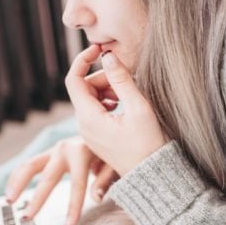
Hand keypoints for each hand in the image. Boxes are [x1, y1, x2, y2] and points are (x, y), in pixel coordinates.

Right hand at [4, 136, 118, 224]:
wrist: (108, 130)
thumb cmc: (113, 151)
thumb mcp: (115, 163)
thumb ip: (106, 179)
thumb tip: (96, 198)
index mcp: (84, 151)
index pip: (77, 184)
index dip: (73, 206)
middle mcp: (65, 149)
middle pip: (48, 177)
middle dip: (37, 199)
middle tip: (27, 217)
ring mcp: (54, 150)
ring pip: (30, 166)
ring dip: (17, 184)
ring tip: (9, 202)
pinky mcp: (49, 153)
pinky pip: (29, 166)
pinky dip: (18, 178)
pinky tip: (11, 193)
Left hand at [65, 45, 166, 175]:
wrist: (151, 175)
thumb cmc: (148, 144)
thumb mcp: (138, 108)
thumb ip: (122, 79)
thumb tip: (107, 56)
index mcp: (89, 117)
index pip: (74, 79)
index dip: (83, 60)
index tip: (100, 49)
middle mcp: (83, 125)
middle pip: (84, 88)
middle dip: (103, 78)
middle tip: (127, 80)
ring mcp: (89, 132)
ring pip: (90, 99)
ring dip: (107, 90)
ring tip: (128, 96)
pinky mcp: (97, 136)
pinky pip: (95, 110)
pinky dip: (107, 102)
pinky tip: (124, 106)